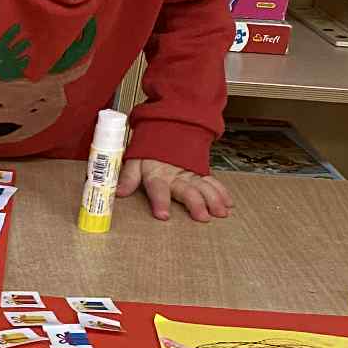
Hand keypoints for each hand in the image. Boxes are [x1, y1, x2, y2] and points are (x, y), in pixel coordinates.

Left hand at [116, 159, 232, 222]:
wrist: (169, 129)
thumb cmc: (149, 151)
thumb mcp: (134, 161)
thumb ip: (128, 178)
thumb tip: (118, 193)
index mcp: (156, 174)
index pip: (157, 188)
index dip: (160, 201)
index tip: (163, 215)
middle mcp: (175, 175)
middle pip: (187, 190)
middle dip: (196, 204)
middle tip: (203, 217)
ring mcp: (190, 174)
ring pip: (203, 186)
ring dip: (214, 199)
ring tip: (221, 213)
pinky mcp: (200, 173)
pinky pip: (212, 182)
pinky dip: (221, 192)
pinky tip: (229, 203)